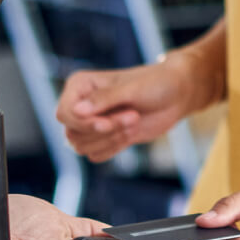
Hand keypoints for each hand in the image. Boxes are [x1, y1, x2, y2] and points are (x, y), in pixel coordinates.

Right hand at [56, 53, 218, 162]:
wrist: (176, 95)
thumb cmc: (155, 84)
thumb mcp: (131, 89)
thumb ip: (104, 100)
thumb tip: (77, 111)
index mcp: (80, 86)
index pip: (64, 113)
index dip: (84, 123)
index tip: (108, 122)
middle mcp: (80, 105)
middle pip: (71, 133)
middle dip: (103, 131)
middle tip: (133, 116)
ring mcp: (91, 123)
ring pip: (81, 147)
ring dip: (111, 139)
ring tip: (134, 121)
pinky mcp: (104, 138)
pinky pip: (95, 155)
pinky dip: (114, 148)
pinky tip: (132, 133)